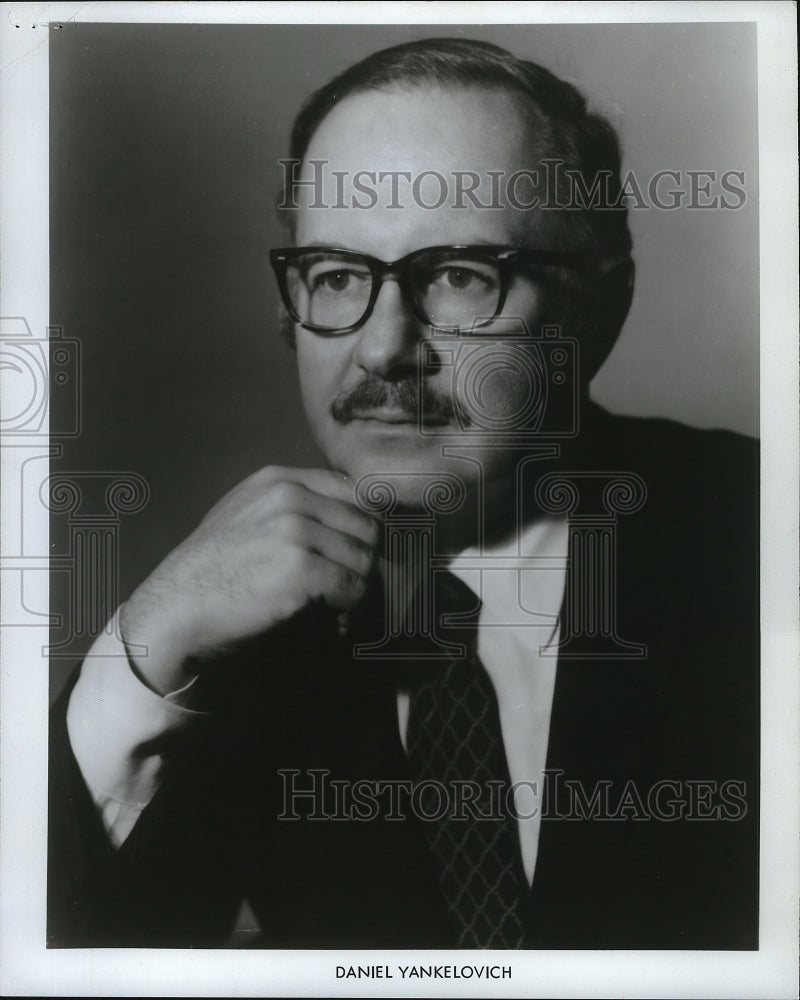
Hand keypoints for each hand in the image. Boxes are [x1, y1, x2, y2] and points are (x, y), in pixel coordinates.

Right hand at [119, 467, 378, 694]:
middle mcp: (289, 497)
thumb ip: (290, 504)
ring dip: (357, 587)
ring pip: (362, 558)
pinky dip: (348, 607)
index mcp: (279, 480)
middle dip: (363, 559)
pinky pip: (351, 587)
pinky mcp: (300, 569)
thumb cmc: (211, 568)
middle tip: (349, 586)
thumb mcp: (245, 513)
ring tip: (338, 605)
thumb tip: (348, 515)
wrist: (175, 606)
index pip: (353, 489)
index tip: (359, 550)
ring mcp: (294, 531)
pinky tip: (332, 618)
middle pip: (365, 525)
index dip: (364, 523)